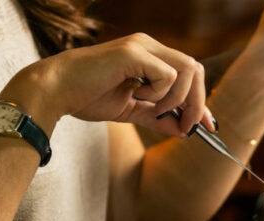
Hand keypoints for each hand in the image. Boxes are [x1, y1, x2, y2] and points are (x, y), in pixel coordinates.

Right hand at [0, 33, 215, 135]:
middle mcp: (149, 46)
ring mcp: (142, 46)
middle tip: (187, 127)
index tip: (208, 125)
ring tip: (152, 108)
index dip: (202, 101)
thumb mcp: (131, 111)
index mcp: (150, 56)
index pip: (189, 74)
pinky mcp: (133, 53)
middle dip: (197, 102)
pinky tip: (136, 95)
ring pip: (187, 70)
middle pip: (195, 69)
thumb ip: (157, 118)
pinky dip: (159, 93)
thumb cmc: (87, 97)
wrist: (55, 92)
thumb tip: (183, 131)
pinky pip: (167, 75)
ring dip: (177, 98)